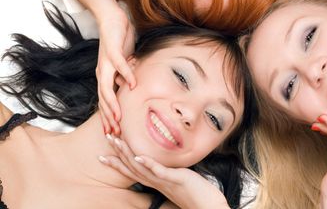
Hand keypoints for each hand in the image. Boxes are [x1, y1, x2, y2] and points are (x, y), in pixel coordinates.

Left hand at [96, 7, 135, 135]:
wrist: (112, 20)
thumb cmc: (119, 42)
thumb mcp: (123, 63)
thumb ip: (124, 76)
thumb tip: (130, 88)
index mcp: (105, 77)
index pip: (105, 101)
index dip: (108, 117)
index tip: (113, 133)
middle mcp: (102, 73)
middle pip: (103, 99)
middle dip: (108, 117)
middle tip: (115, 132)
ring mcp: (106, 63)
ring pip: (106, 88)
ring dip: (112, 103)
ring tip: (119, 116)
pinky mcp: (113, 52)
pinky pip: (119, 66)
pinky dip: (126, 75)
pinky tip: (133, 84)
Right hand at [100, 136, 229, 208]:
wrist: (209, 208)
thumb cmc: (198, 194)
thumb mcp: (179, 181)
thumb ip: (169, 174)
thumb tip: (165, 165)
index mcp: (157, 182)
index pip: (133, 172)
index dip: (118, 163)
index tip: (104, 155)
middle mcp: (158, 182)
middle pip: (133, 167)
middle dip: (119, 153)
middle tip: (108, 138)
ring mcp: (166, 182)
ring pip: (141, 168)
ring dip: (128, 154)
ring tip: (117, 141)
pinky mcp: (176, 180)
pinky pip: (159, 172)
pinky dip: (149, 164)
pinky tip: (140, 156)